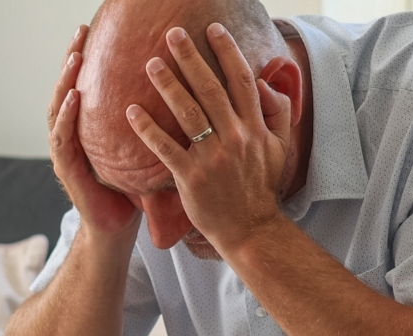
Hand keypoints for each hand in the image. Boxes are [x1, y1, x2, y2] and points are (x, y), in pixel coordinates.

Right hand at [48, 25, 139, 235]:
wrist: (118, 229)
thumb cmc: (134, 190)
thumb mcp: (145, 150)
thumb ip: (152, 124)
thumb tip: (185, 93)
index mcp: (92, 128)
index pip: (88, 84)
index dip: (92, 57)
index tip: (99, 29)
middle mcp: (75, 135)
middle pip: (69, 87)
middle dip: (73, 58)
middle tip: (81, 30)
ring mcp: (67, 152)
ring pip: (59, 108)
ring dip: (65, 81)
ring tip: (75, 57)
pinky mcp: (67, 171)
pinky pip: (63, 139)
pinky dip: (66, 116)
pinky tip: (74, 97)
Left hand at [125, 23, 292, 251]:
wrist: (250, 229)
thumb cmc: (260, 187)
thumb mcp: (280, 148)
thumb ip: (277, 112)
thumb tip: (264, 82)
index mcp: (254, 128)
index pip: (241, 81)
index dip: (228, 52)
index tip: (213, 29)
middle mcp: (234, 138)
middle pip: (211, 89)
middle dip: (191, 58)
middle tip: (173, 34)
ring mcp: (212, 158)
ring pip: (188, 113)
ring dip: (168, 85)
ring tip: (152, 63)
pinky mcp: (190, 178)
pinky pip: (166, 148)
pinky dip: (148, 129)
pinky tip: (132, 111)